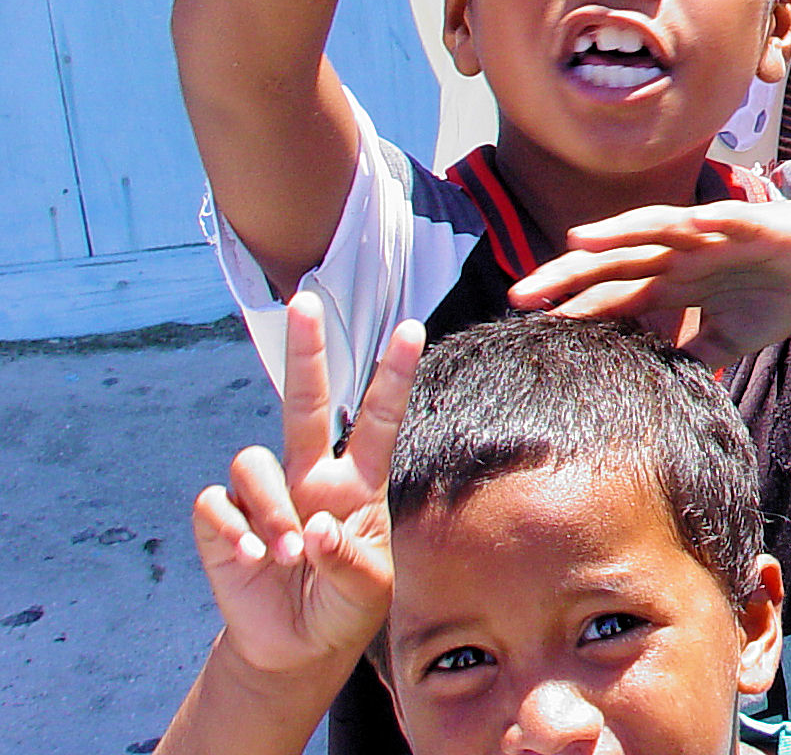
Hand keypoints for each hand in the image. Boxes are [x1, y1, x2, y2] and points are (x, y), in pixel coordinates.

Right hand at [191, 295, 419, 677]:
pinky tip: (252, 559)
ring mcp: (265, 495)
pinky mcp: (223, 522)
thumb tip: (317, 528)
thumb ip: (349, 560)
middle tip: (306, 301)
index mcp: (356, 483)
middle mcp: (309, 476)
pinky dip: (233, 530)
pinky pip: (217, 503)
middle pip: (303, 401)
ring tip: (286, 556)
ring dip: (270, 509)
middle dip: (305, 351)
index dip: (394, 375)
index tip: (413, 328)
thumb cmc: (342, 608)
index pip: (378, 419)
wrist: (294, 649)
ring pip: (255, 463)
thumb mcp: (365, 591)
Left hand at [510, 198, 790, 365]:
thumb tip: (658, 390)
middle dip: (568, 277)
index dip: (573, 312)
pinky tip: (668, 223)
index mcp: (674, 284)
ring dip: (613, 237)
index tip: (528, 333)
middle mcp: (681, 256)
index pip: (612, 298)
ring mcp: (709, 236)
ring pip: (650, 232)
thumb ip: (692, 356)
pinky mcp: (745, 223)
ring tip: (573, 243)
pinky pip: (711, 220)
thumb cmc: (782, 291)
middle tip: (518, 297)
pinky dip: (687, 221)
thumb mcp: (731, 340)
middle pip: (614, 263)